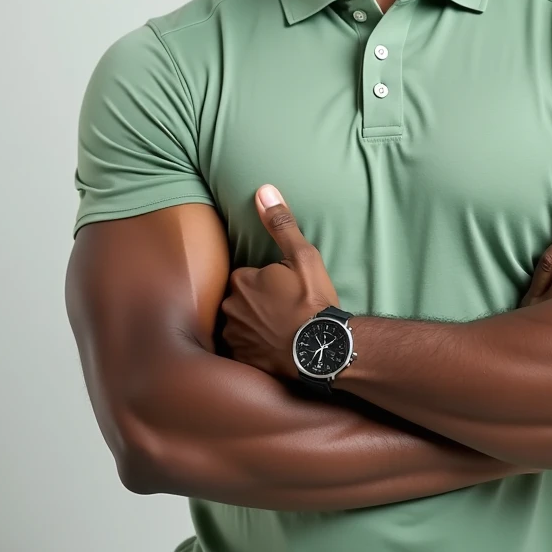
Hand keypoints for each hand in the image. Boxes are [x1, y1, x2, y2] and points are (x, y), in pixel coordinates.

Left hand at [221, 185, 339, 377]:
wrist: (321, 350)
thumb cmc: (313, 301)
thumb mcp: (303, 257)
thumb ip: (280, 224)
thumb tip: (263, 191)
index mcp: (241, 280)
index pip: (247, 275)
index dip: (267, 281)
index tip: (285, 289)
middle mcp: (230, 308)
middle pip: (241, 299)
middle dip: (257, 302)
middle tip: (285, 309)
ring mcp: (234, 336)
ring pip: (241, 323)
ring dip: (255, 325)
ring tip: (282, 329)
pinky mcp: (241, 360)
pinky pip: (243, 348)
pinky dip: (255, 347)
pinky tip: (275, 347)